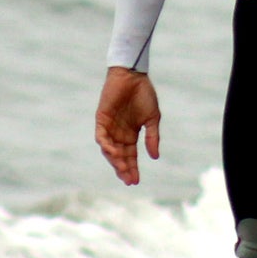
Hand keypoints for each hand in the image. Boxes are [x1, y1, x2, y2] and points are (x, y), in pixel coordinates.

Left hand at [95, 67, 160, 184]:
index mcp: (130, 134)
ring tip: (122, 170)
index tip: (136, 181)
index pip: (130, 156)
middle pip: (119, 156)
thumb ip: (152, 137)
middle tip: (129, 180)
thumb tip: (154, 157)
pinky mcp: (101, 119)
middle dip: (124, 169)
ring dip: (115, 160)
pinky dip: (106, 146)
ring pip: (109, 149)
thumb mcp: (152, 119)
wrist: (133, 76)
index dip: (132, 168)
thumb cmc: (143, 94)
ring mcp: (109, 127)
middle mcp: (119, 133)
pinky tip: (114, 153)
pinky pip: (101, 137)